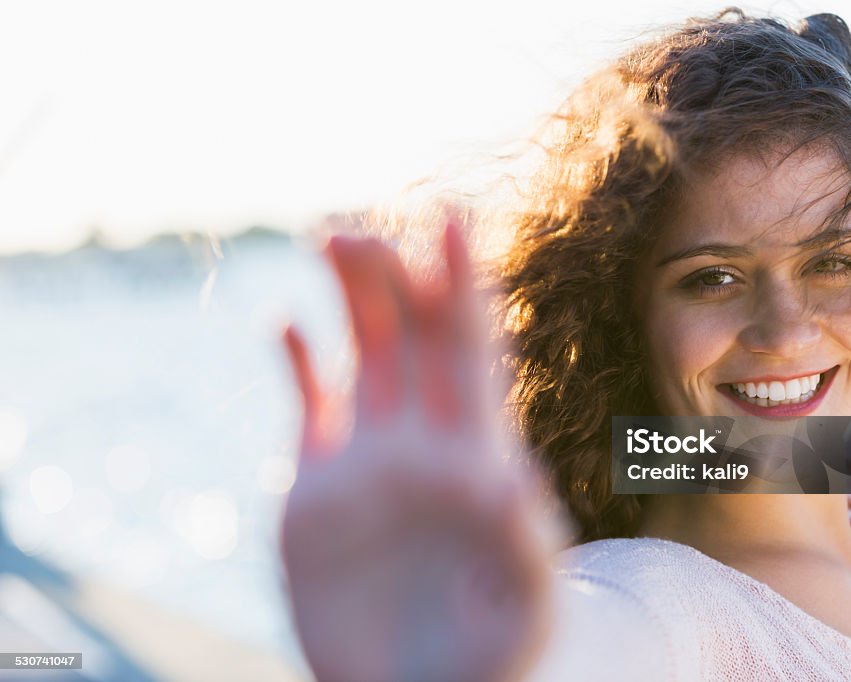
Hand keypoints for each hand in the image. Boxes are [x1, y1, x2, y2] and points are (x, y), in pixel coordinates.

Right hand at [280, 222, 556, 681]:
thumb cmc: (495, 659)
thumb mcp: (520, 614)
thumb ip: (524, 554)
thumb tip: (519, 484)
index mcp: (478, 461)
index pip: (472, 356)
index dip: (463, 289)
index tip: (453, 223)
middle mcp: (424, 446)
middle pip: (414, 339)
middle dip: (393, 277)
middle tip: (360, 228)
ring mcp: (371, 462)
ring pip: (365, 355)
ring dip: (350, 297)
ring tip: (329, 235)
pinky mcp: (319, 491)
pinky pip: (311, 408)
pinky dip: (300, 364)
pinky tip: (285, 324)